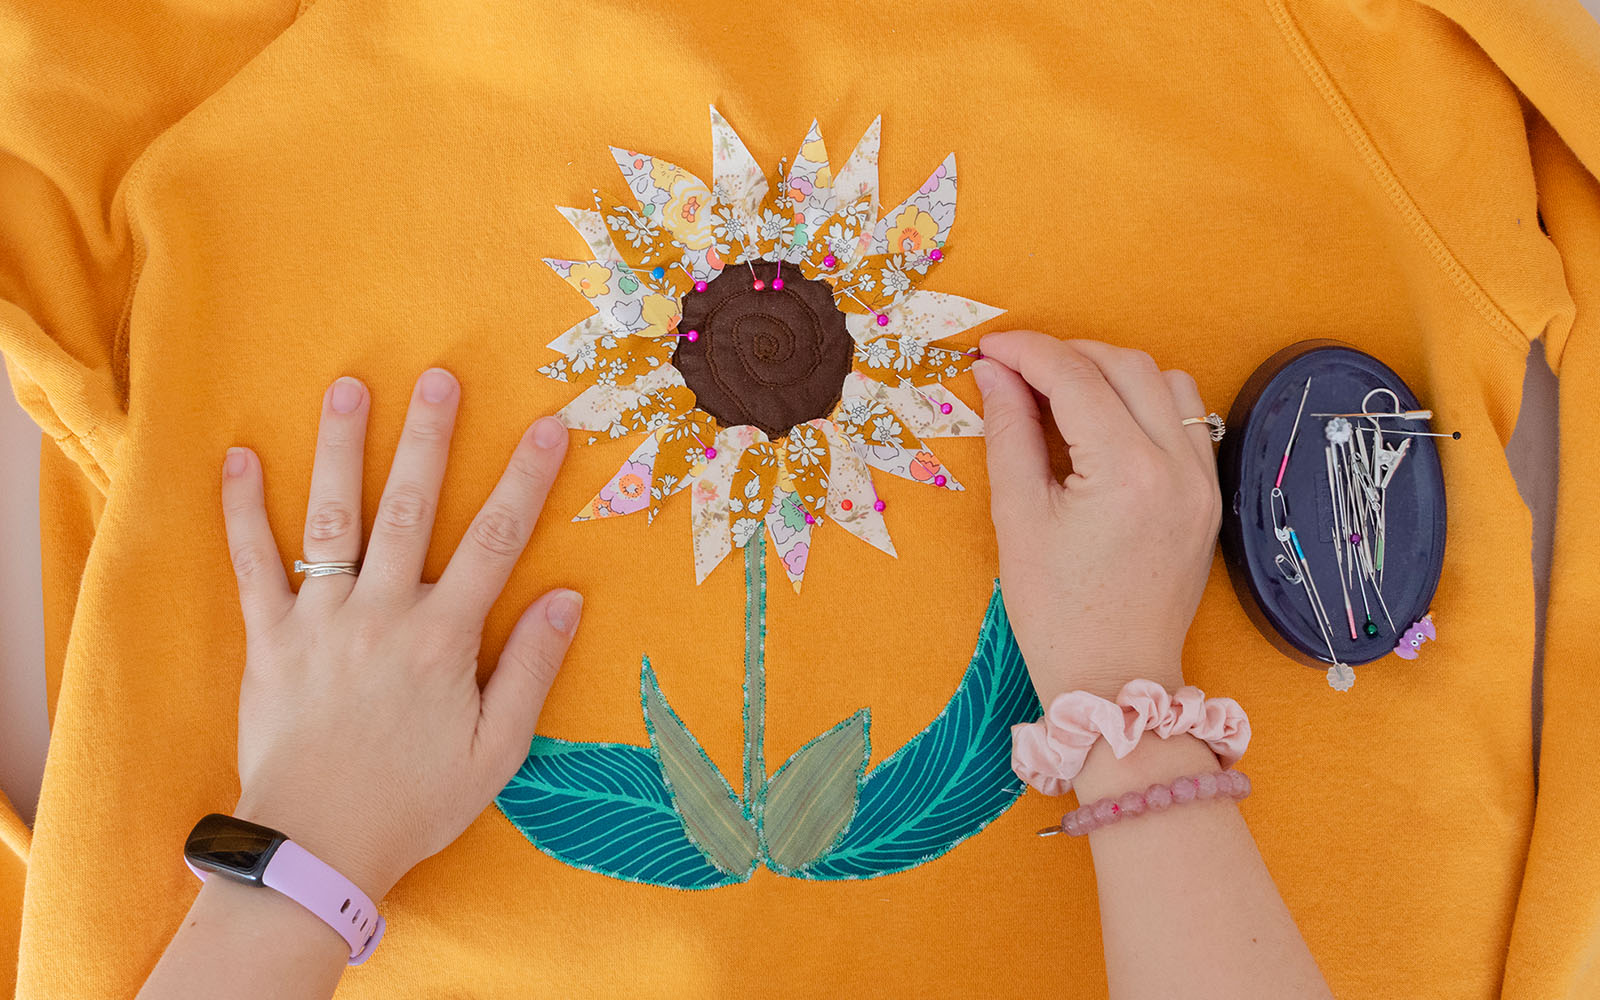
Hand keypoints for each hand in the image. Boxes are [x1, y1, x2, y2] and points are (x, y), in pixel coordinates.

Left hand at [218, 368, 579, 900]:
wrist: (317, 848)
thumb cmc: (415, 802)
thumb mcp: (496, 750)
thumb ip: (531, 670)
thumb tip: (566, 600)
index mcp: (444, 640)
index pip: (494, 543)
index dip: (526, 482)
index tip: (548, 429)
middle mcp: (383, 614)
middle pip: (411, 509)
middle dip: (430, 439)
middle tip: (440, 379)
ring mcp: (321, 623)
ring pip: (334, 519)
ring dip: (342, 449)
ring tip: (350, 388)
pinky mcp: (269, 641)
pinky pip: (252, 566)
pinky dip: (242, 512)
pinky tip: (239, 458)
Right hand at [973, 332, 1220, 704]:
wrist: (1115, 679)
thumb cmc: (1058, 613)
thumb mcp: (1018, 518)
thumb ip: (1008, 433)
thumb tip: (994, 374)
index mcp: (1128, 472)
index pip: (1075, 377)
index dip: (1026, 352)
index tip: (988, 349)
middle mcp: (1178, 467)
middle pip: (1126, 365)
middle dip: (1067, 355)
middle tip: (1016, 370)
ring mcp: (1203, 481)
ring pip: (1166, 383)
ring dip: (1112, 372)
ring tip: (1062, 393)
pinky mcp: (1208, 496)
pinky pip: (1186, 420)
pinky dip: (1144, 403)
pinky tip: (1104, 424)